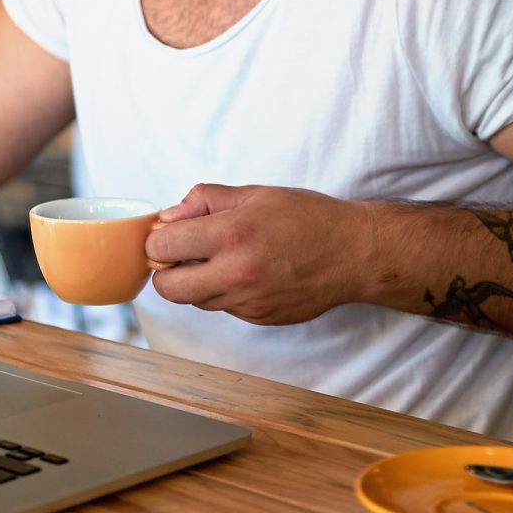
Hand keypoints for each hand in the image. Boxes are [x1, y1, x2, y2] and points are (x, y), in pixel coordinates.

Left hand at [142, 184, 364, 325]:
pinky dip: (224, 292)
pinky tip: (248, 274)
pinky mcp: (259, 318)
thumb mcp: (255, 194)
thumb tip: (168, 217)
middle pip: (167, 288)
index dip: (158, 239)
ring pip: (195, 301)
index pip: (162, 247)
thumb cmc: (308, 218)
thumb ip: (205, 201)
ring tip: (223, 260)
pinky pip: (224, 308)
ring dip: (196, 282)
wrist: (354, 254)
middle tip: (183, 255)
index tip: (170, 234)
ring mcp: (247, 302)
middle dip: (166, 271)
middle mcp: (236, 273)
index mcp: (231, 234)